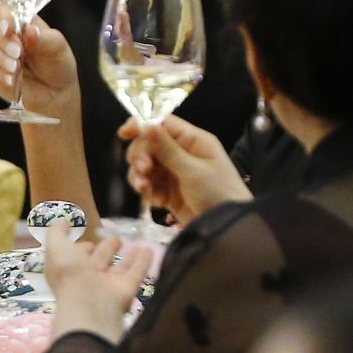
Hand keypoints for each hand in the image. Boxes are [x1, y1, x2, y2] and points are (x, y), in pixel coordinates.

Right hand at [0, 3, 78, 118]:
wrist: (53, 91)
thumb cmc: (56, 63)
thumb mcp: (58, 48)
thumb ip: (44, 38)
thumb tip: (29, 29)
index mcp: (20, 17)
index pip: (4, 7)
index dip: (4, 17)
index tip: (11, 30)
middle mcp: (1, 29)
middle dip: (1, 39)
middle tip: (18, 54)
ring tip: (16, 69)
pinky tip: (10, 79)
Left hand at [44, 221, 150, 343]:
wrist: (89, 304)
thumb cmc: (70, 274)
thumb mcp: (57, 248)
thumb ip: (57, 233)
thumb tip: (62, 221)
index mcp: (70, 270)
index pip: (76, 258)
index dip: (81, 249)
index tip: (88, 241)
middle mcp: (89, 278)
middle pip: (100, 262)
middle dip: (106, 250)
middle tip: (115, 240)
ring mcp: (109, 285)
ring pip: (120, 268)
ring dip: (127, 257)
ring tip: (136, 244)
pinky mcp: (128, 288)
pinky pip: (137, 272)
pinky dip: (143, 261)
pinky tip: (149, 249)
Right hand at [119, 115, 250, 225]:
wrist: (227, 227)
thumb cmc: (219, 193)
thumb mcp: (193, 170)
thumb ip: (168, 150)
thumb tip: (148, 125)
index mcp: (193, 141)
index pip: (163, 125)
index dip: (143, 126)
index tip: (125, 133)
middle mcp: (182, 153)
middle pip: (149, 145)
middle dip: (141, 156)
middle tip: (144, 170)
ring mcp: (175, 173)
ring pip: (146, 166)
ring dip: (140, 175)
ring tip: (144, 188)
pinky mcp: (169, 192)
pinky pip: (150, 186)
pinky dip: (148, 192)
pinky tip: (156, 202)